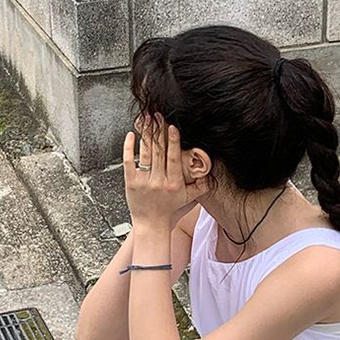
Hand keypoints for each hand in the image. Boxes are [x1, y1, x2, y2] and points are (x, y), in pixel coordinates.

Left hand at [124, 114, 208, 230]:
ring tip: (146, 119)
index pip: (174, 158)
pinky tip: (131, 135)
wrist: (151, 224)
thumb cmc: (169, 209)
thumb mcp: (188, 198)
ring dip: (145, 134)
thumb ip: (201, 186)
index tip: (172, 127)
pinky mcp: (131, 182)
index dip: (173, 141)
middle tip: (157, 115)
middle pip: (158, 151)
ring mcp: (143, 181)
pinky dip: (129, 148)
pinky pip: (129, 161)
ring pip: (145, 153)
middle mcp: (158, 181)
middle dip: (158, 131)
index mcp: (173, 183)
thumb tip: (210, 172)